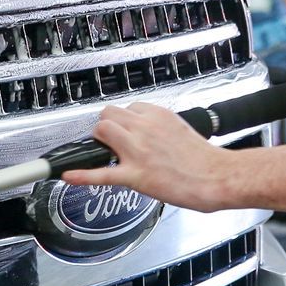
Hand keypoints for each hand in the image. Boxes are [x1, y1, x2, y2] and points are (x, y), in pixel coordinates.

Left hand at [60, 103, 239, 211]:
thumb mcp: (180, 128)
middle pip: (108, 115)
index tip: (124, 131)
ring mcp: (138, 151)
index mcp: (157, 115)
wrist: (219, 176)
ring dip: (98, 142)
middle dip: (106, 128)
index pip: (127, 108)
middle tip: (111, 143)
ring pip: (101, 131)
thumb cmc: (204, 158)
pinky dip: (82, 174)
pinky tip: (67, 175)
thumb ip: (158, 127)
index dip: (123, 122)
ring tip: (105, 154)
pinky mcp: (136, 175)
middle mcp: (145, 128)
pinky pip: (102, 173)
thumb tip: (144, 132)